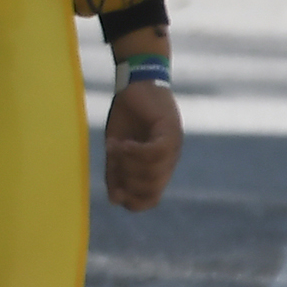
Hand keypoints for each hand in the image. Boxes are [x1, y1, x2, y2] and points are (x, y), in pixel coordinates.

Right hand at [103, 79, 182, 210]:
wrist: (136, 84)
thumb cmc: (127, 116)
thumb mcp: (116, 148)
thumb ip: (116, 172)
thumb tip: (116, 200)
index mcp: (157, 168)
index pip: (151, 199)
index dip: (133, 202)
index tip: (115, 191)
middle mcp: (169, 162)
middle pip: (150, 189)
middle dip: (127, 180)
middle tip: (114, 162)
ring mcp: (173, 148)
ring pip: (152, 172)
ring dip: (128, 164)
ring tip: (115, 147)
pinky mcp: (170, 132)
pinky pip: (154, 153)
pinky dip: (134, 151)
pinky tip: (122, 143)